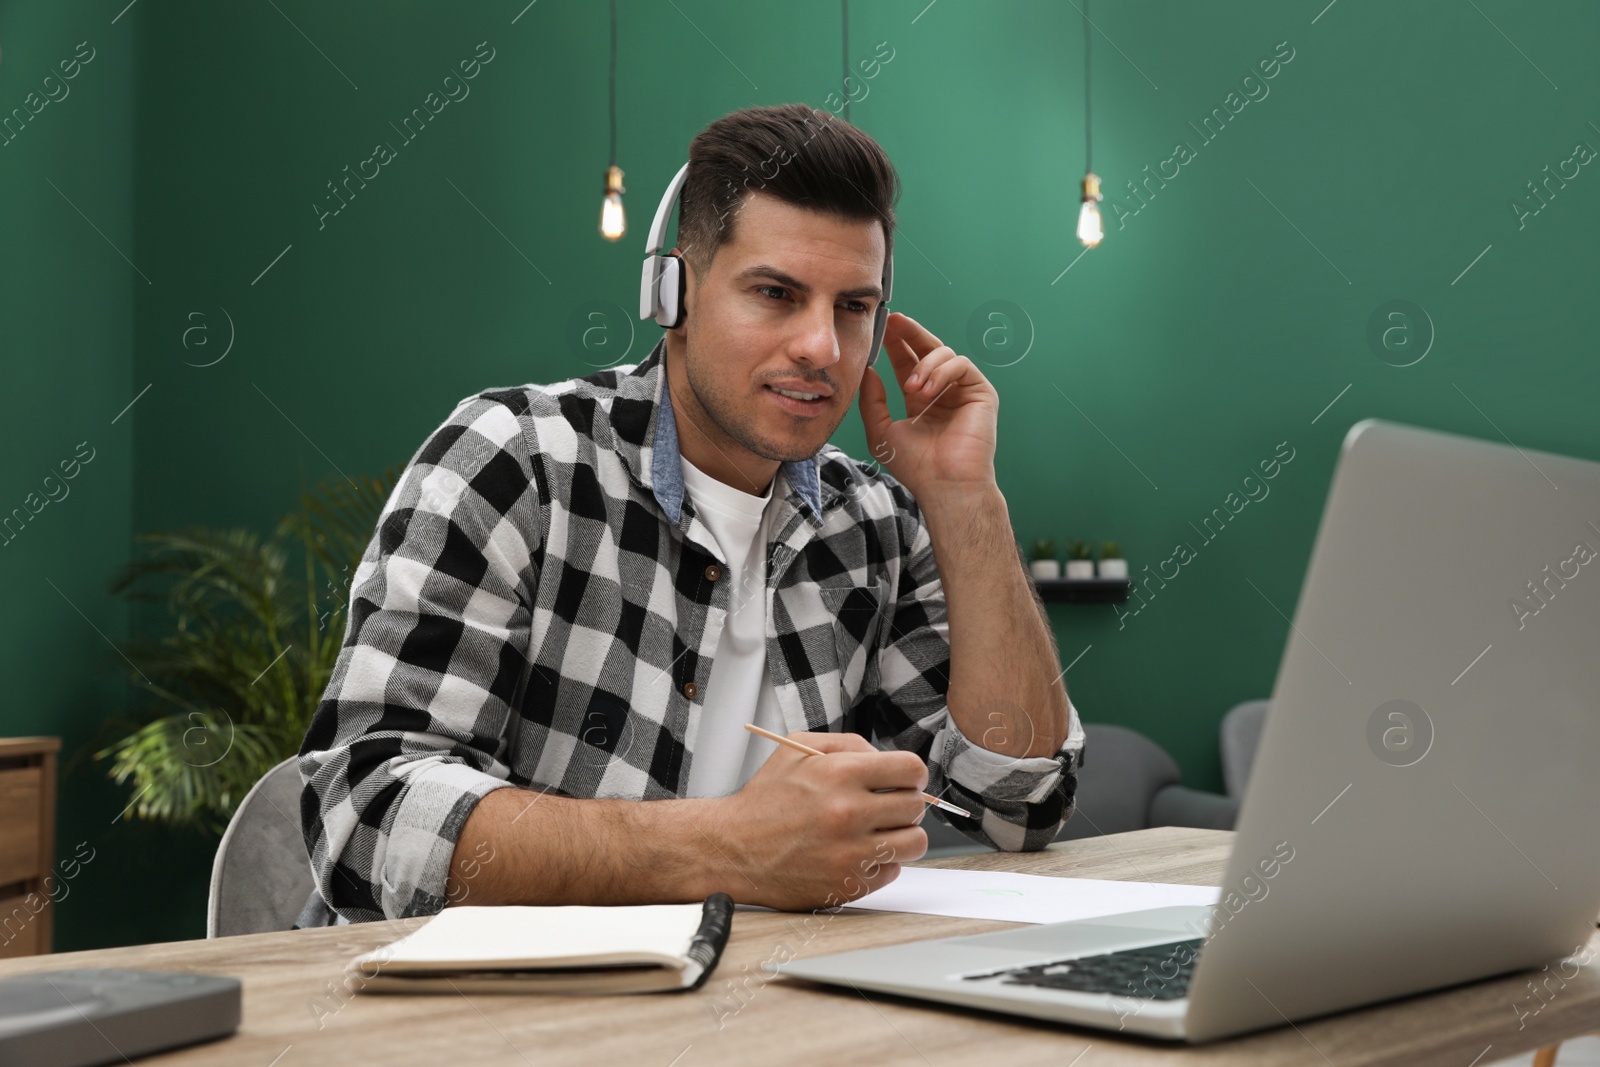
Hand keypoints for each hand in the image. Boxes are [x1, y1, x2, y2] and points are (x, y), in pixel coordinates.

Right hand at [705, 731, 928, 910]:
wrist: (733, 850)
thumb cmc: (764, 801)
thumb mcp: (798, 750)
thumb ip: (848, 744)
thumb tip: (885, 758)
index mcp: (840, 774)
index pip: (912, 770)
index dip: (911, 774)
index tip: (903, 781)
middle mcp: (849, 812)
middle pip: (917, 806)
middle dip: (905, 803)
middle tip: (885, 806)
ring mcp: (851, 852)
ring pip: (915, 842)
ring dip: (901, 835)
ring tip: (877, 831)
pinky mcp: (849, 884)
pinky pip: (893, 871)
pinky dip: (881, 863)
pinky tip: (856, 853)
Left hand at [857, 311, 998, 499]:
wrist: (944, 484)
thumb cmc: (916, 466)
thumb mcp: (881, 430)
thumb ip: (872, 400)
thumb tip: (868, 371)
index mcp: (921, 400)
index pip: (908, 363)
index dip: (895, 345)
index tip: (882, 330)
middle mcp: (943, 392)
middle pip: (928, 350)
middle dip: (911, 334)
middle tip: (895, 322)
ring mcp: (963, 391)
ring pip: (944, 354)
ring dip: (923, 365)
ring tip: (912, 388)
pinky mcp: (981, 392)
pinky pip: (961, 364)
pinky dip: (941, 371)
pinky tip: (927, 390)